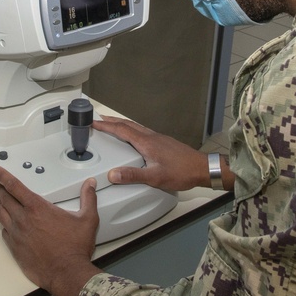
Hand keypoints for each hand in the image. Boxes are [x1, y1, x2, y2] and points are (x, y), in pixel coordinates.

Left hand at [0, 166, 101, 295]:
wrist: (66, 273)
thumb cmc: (75, 248)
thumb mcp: (87, 219)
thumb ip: (88, 199)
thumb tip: (90, 185)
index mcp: (38, 208)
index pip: (15, 187)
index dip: (4, 176)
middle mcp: (24, 219)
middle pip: (5, 199)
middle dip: (0, 189)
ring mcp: (17, 234)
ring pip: (2, 215)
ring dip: (0, 205)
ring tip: (0, 201)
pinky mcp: (15, 248)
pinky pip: (5, 232)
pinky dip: (4, 225)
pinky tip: (7, 224)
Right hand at [95, 116, 210, 191]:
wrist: (202, 168)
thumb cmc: (182, 172)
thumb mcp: (155, 177)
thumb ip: (133, 175)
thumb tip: (113, 174)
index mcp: (146, 143)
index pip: (121, 130)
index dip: (106, 126)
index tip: (94, 122)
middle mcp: (152, 137)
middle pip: (127, 124)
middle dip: (111, 121)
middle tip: (99, 119)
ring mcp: (158, 138)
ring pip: (135, 127)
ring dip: (121, 124)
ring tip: (112, 125)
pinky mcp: (163, 142)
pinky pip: (143, 131)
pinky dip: (132, 130)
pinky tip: (134, 137)